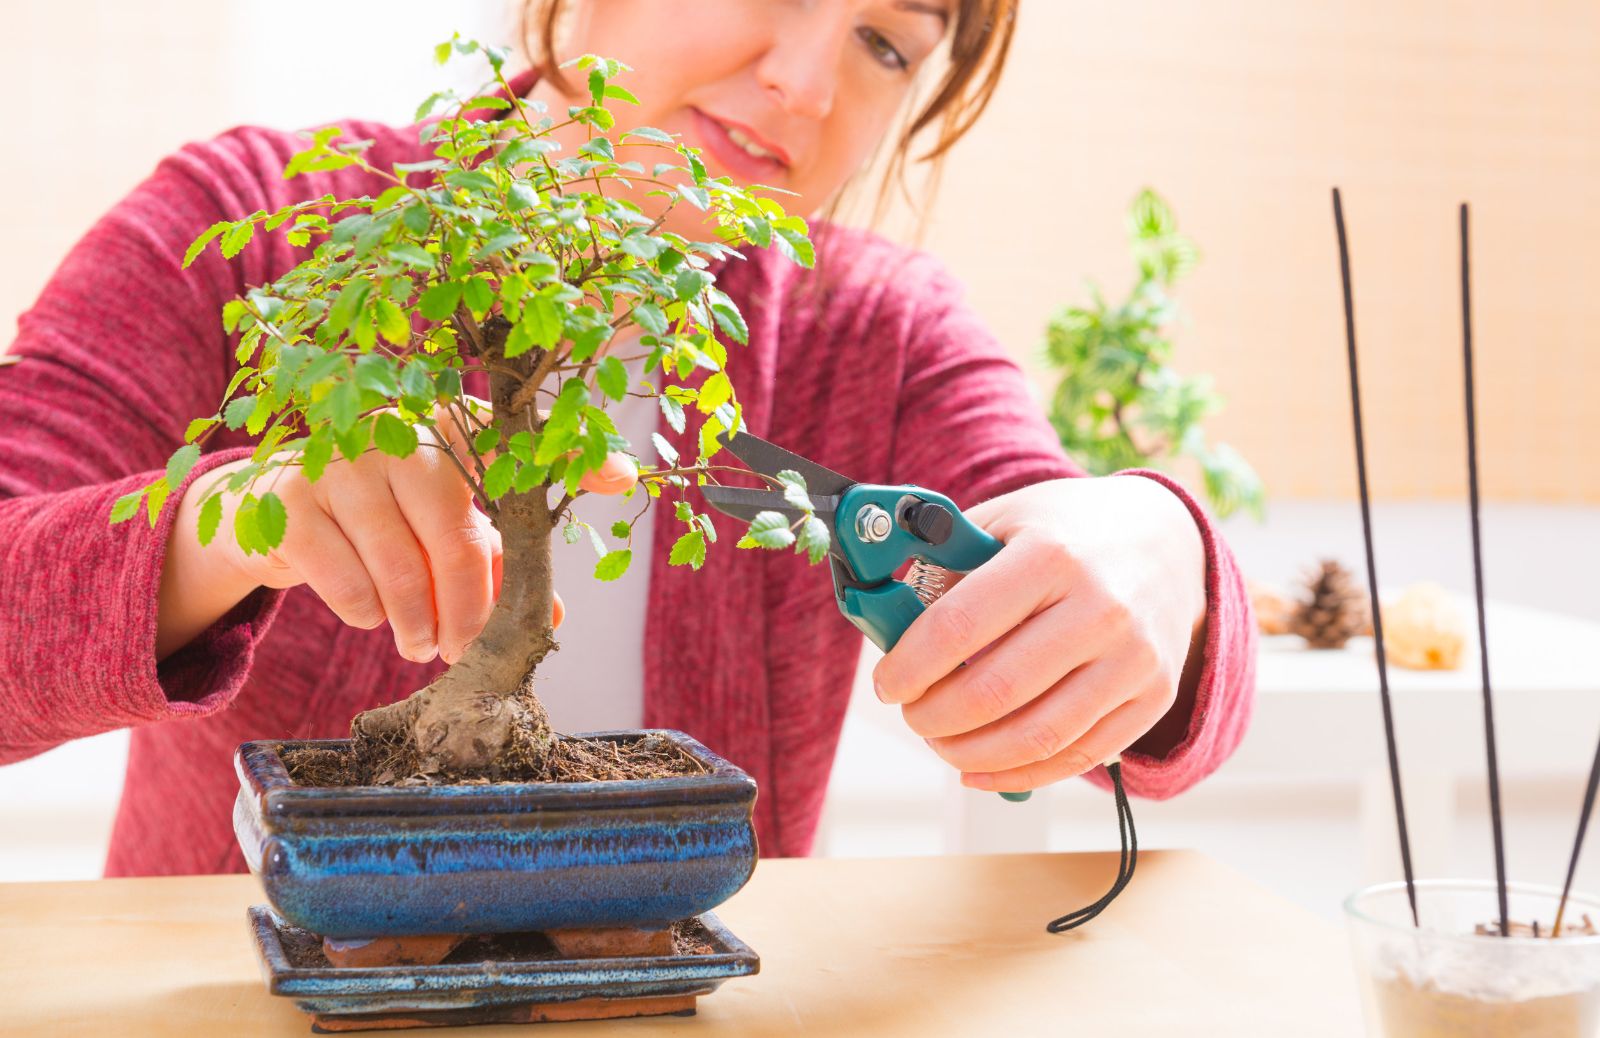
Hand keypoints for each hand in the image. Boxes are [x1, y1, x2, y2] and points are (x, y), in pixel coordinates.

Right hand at [156, 401, 636, 662]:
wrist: (267, 510)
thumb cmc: (379, 516)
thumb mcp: (441, 528)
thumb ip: (496, 561)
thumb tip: (550, 614)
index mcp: (445, 425)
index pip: (511, 439)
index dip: (568, 456)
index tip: (621, 477)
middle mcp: (396, 431)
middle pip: (457, 539)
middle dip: (470, 610)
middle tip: (466, 649)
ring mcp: (338, 463)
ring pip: (404, 573)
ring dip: (419, 627)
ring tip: (421, 644)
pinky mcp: (292, 505)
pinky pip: (353, 589)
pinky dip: (370, 616)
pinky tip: (372, 612)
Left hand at [872, 476, 1206, 793]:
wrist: (1167, 540)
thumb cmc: (1066, 531)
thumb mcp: (1003, 523)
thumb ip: (946, 569)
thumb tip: (889, 628)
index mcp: (1052, 554)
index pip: (960, 626)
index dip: (910, 666)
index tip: (887, 684)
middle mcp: (1101, 607)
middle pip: (995, 691)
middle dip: (934, 717)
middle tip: (912, 713)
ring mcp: (1134, 658)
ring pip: (1036, 737)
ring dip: (969, 754)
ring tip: (941, 741)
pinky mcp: (1154, 697)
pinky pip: (1076, 757)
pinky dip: (1017, 774)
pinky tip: (978, 769)